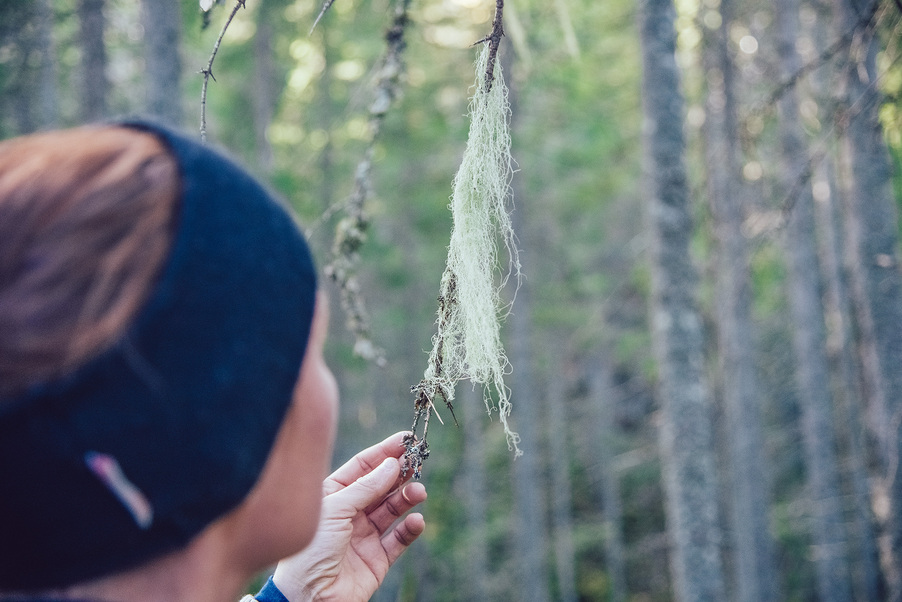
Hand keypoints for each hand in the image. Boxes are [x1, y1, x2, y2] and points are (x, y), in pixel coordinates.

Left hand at [272, 432, 426, 601]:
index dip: (383, 452)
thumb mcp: (335, 509)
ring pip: (392, 509)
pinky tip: (416, 521)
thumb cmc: (309, 550)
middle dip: (400, 473)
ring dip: (407, 498)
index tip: (406, 439)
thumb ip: (366, 487)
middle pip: (381, 486)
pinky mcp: (377, 559)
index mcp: (333, 495)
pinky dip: (410, 529)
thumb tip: (392, 463)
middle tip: (418, 462)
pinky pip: (399, 539)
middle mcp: (350, 513)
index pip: (362, 467)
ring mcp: (364, 535)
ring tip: (418, 492)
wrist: (307, 598)